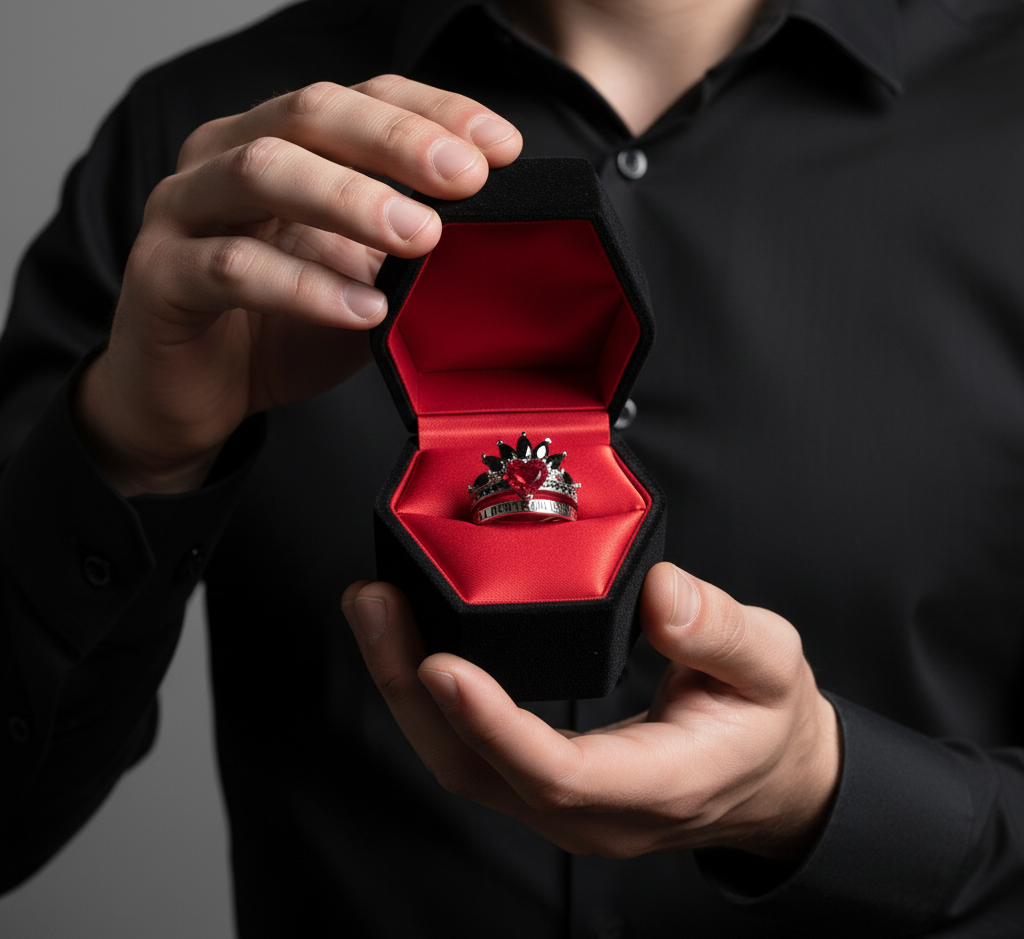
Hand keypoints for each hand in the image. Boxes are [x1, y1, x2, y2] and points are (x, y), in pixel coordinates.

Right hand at [76, 76, 520, 493]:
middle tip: (464, 178)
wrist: (197, 393)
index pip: (360, 96)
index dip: (433, 111)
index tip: (502, 148)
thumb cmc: (282, 326)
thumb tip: (491, 227)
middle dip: (395, 141)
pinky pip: (231, 267)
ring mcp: (181, 210)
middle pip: (308, 112)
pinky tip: (364, 311)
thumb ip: (403, 243)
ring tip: (422, 238)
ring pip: (261, 171)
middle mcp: (223, 156)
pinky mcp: (158, 276)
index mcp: (276, 140)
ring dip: (350, 199)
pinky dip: (305, 287)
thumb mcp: (360, 276)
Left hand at [342, 562, 839, 861]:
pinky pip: (469, 753)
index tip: (441, 663)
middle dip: (410, 692)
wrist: (768, 776)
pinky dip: (428, 699)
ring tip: (374, 613)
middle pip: (476, 771)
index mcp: (656, 785)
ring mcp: (560, 807)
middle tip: (375, 608)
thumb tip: (660, 591)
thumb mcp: (770, 663)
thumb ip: (720, 630)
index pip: (556, 771)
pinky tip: (410, 643)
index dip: (491, 722)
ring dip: (405, 691)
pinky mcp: (542, 786)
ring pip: (459, 766)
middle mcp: (592, 812)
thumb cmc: (765, 720)